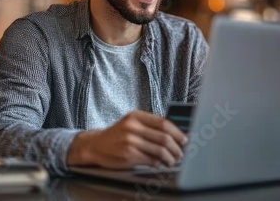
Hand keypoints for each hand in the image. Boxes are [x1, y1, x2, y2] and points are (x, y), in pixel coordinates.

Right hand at [66, 110, 187, 168]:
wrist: (95, 145)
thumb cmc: (117, 135)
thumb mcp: (131, 123)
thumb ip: (149, 125)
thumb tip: (174, 134)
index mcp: (136, 116)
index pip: (163, 123)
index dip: (177, 132)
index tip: (184, 139)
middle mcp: (133, 127)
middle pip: (164, 137)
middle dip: (176, 147)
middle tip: (180, 153)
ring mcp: (130, 141)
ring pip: (160, 150)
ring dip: (170, 158)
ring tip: (173, 160)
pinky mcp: (128, 155)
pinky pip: (151, 160)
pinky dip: (159, 163)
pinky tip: (161, 163)